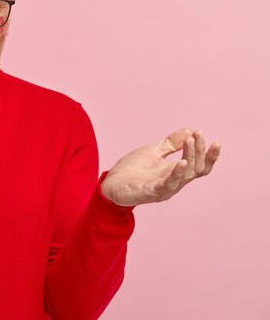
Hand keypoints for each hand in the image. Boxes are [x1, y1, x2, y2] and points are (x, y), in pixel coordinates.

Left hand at [100, 128, 220, 206]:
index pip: (199, 165)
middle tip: (197, 135)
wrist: (110, 183)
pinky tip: (182, 162)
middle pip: (196, 169)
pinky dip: (177, 174)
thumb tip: (189, 130)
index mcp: (176, 172)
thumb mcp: (153, 151)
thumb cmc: (132, 170)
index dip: (208, 154)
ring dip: (190, 158)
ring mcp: (165, 188)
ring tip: (190, 141)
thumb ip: (171, 143)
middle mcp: (175, 182)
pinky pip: (168, 184)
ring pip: (186, 176)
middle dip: (199, 151)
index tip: (212, 140)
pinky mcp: (152, 192)